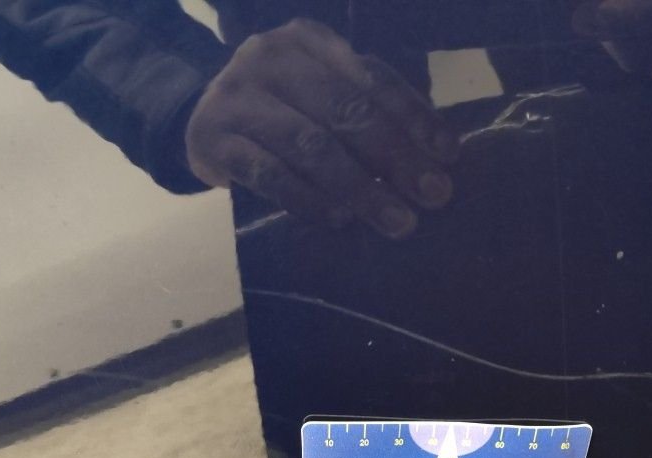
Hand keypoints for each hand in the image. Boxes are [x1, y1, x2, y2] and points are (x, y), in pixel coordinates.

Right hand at [185, 18, 459, 238]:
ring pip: (311, 144)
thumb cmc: (283, 114)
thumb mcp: (324, 98)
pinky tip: (340, 221)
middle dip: (396, 157)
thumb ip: (370, 115)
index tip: (448, 158)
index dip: (415, 119)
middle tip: (433, 197)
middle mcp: (271, 58)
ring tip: (396, 220)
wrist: (202, 124)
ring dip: (360, 186)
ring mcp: (237, 96)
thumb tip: (436, 162)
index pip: (373, 78)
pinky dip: (309, 199)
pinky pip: (269, 173)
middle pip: (346, 110)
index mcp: (310, 42)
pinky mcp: (212, 138)